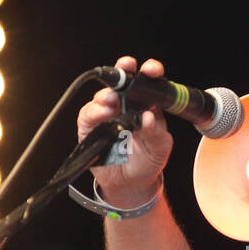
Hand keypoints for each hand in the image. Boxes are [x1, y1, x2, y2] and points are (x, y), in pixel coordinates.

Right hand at [76, 55, 173, 206]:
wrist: (132, 183)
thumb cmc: (147, 160)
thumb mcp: (160, 148)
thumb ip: (156, 132)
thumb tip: (149, 117)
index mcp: (145, 103)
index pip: (147, 81)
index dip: (149, 71)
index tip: (151, 70)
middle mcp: (124, 104)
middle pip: (121, 79)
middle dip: (122, 70)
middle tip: (126, 67)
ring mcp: (106, 113)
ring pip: (103, 95)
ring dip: (106, 95)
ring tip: (112, 100)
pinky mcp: (90, 127)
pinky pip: (88, 114)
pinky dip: (94, 112)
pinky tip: (102, 113)